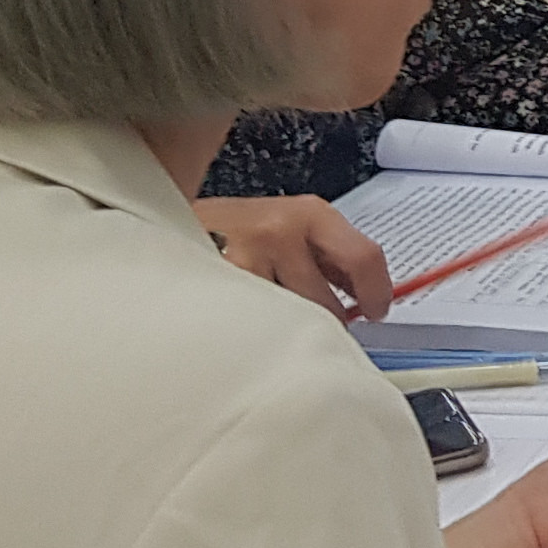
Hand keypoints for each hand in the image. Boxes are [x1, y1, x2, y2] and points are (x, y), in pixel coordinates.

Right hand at [192, 193, 391, 318]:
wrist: (169, 217)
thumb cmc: (238, 230)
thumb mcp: (292, 229)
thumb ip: (330, 259)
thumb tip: (369, 298)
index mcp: (309, 215)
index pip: (364, 258)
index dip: (378, 293)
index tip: (378, 311)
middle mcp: (279, 233)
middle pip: (327, 303)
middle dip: (328, 323)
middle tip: (319, 325)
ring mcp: (244, 261)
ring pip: (290, 321)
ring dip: (289, 330)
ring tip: (272, 316)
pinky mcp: (216, 288)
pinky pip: (255, 326)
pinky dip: (258, 332)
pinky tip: (247, 320)